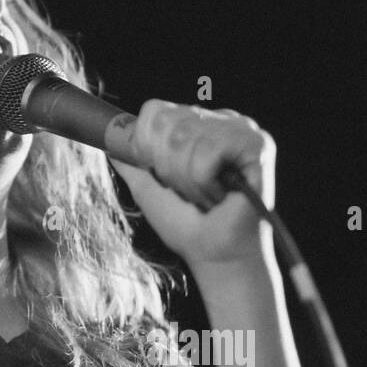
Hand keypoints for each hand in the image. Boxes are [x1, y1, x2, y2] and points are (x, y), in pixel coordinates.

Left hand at [111, 101, 275, 269]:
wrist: (215, 256)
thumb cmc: (186, 224)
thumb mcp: (147, 187)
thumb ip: (130, 161)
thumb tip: (109, 142)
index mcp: (197, 123)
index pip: (155, 110)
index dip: (146, 145)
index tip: (158, 174)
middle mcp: (221, 119)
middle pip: (167, 122)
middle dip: (166, 167)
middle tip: (186, 190)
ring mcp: (241, 129)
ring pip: (185, 137)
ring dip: (186, 179)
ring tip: (204, 195)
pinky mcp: (257, 144)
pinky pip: (208, 150)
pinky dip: (204, 181)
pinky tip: (220, 195)